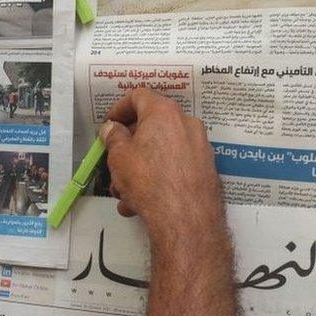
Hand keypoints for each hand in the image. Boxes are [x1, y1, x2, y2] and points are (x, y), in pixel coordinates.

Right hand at [98, 89, 222, 237]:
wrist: (185, 219)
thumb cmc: (149, 180)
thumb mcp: (119, 156)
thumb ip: (113, 137)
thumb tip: (113, 128)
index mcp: (164, 113)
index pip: (139, 96)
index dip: (119, 108)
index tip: (109, 125)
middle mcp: (187, 124)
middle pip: (152, 126)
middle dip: (129, 145)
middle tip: (114, 161)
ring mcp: (199, 148)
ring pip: (162, 151)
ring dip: (140, 167)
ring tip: (124, 192)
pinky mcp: (206, 170)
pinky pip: (175, 167)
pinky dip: (158, 177)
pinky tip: (142, 202)